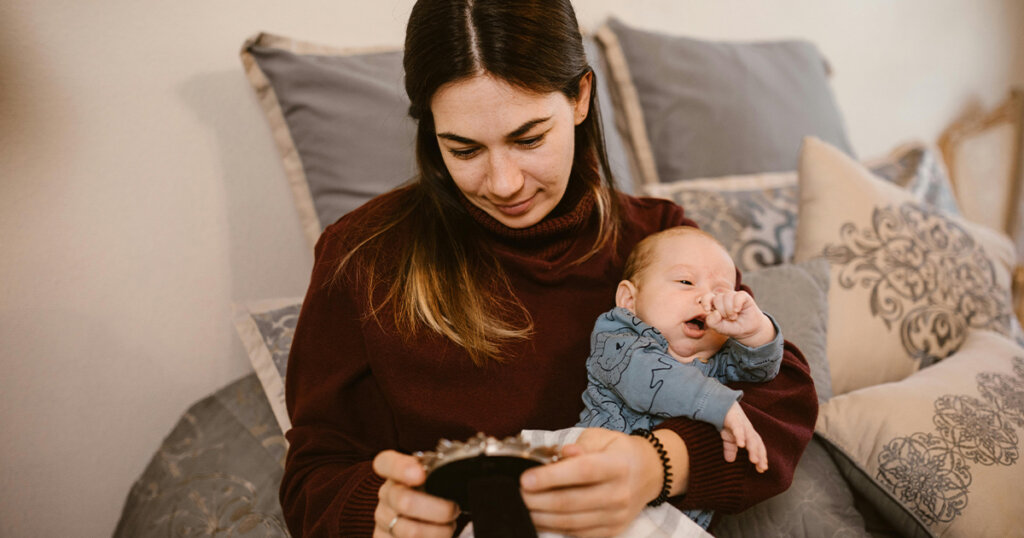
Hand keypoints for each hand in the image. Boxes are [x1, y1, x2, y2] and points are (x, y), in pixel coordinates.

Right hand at [371, 450, 459, 536]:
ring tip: (448, 527)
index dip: (401, 468)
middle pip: (404, 501)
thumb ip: (444, 471)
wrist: (418, 519)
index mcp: (395, 472)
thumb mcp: (437, 478)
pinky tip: (437, 537)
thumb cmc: (433, 494)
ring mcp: (382, 519)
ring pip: (410, 530)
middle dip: (438, 509)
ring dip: (438, 532)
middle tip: (453, 509)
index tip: (420, 474)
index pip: (386, 463)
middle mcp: (385, 494)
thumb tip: (471, 465)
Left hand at [518, 428, 663, 536]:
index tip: (525, 479)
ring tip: (522, 506)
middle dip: (538, 500)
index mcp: (617, 465)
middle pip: (572, 501)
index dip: (551, 477)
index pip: (582, 472)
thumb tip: (562, 454)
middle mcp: (619, 493)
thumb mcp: (602, 438)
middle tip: (516, 493)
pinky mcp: (612, 530)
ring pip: (572, 521)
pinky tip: (540, 517)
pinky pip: (578, 533)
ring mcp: (616, 515)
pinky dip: (555, 527)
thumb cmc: (619, 451)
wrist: (650, 473)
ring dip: (541, 516)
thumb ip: (580, 446)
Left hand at [698, 290, 773, 346]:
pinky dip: (737, 304)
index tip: (707, 310)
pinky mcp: (743, 296)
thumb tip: (715, 312)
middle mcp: (722, 298)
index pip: (706, 297)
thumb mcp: (720, 328)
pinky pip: (738, 296)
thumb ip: (712, 322)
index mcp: (714, 304)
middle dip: (722, 311)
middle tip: (728, 319)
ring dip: (730, 310)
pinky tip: (738, 310)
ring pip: (727, 296)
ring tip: (734, 317)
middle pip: (717, 298)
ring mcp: (733, 296)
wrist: (748, 331)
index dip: (706, 302)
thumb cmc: (732, 328)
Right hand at [721, 403, 767, 472]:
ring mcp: (743, 424)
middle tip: (763, 467)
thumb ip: (730, 448)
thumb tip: (730, 460)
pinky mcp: (734, 419)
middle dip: (760, 455)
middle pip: (757, 443)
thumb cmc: (727, 420)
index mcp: (748, 434)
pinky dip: (740, 437)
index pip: (758, 447)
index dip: (761, 457)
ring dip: (753, 449)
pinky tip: (741, 445)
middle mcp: (748, 429)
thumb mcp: (728, 437)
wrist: (720, 403)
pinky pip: (738, 429)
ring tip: (754, 460)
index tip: (762, 469)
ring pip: (751, 438)